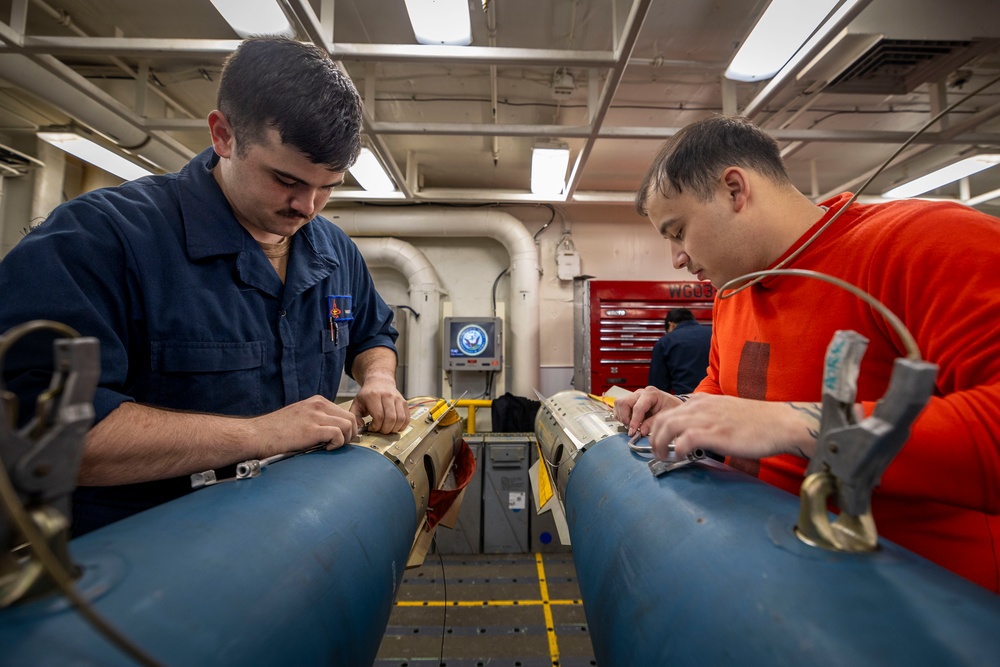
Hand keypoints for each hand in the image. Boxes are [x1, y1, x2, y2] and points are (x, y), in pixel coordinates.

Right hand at [249, 395, 358, 453]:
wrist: (256, 434)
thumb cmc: (275, 431)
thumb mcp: (300, 418)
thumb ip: (317, 420)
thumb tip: (334, 432)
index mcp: (316, 402)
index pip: (344, 412)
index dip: (347, 428)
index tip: (340, 439)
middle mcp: (318, 405)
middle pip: (351, 417)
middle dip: (350, 433)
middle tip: (339, 444)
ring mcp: (315, 416)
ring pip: (348, 425)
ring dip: (345, 439)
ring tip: (331, 446)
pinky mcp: (311, 429)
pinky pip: (338, 434)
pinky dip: (337, 444)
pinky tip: (326, 448)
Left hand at [350, 376, 408, 433]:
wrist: (379, 382)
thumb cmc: (368, 394)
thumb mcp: (356, 403)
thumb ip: (355, 416)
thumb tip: (360, 427)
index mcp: (374, 396)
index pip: (379, 416)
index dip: (376, 427)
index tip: (372, 428)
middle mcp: (387, 396)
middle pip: (391, 419)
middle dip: (385, 429)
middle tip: (380, 430)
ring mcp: (397, 398)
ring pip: (400, 419)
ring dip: (394, 429)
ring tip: (387, 429)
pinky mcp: (404, 402)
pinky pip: (407, 417)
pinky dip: (402, 426)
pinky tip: (395, 427)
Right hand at [613, 386, 684, 436]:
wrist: (672, 404)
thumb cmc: (671, 407)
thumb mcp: (665, 416)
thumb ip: (652, 423)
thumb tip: (641, 431)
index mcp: (650, 394)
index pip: (637, 408)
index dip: (634, 421)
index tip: (632, 431)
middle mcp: (640, 393)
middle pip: (623, 403)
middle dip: (625, 418)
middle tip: (631, 428)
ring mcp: (634, 396)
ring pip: (619, 404)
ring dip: (622, 416)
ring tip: (631, 424)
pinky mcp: (630, 400)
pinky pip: (619, 406)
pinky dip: (621, 415)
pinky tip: (629, 421)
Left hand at [645, 394, 816, 460]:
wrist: (780, 423)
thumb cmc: (758, 421)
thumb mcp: (725, 411)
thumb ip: (708, 417)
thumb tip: (695, 432)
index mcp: (702, 401)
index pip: (669, 412)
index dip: (659, 428)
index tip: (659, 441)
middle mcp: (701, 407)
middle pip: (662, 419)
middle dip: (654, 437)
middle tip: (657, 452)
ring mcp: (707, 419)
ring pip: (668, 427)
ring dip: (660, 444)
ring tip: (664, 457)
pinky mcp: (716, 433)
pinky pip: (685, 440)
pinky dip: (678, 450)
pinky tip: (681, 458)